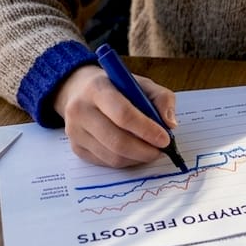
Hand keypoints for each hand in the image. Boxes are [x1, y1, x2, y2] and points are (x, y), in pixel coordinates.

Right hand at [52, 64, 178, 166]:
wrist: (79, 90)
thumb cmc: (115, 87)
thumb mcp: (140, 83)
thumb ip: (161, 98)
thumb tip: (170, 125)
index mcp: (97, 88)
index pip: (123, 114)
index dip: (146, 130)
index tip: (165, 139)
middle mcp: (80, 110)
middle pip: (117, 141)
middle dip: (145, 150)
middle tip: (161, 150)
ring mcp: (75, 131)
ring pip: (112, 156)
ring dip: (137, 158)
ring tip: (150, 151)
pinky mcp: (76, 147)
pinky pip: (105, 163)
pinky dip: (126, 161)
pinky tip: (134, 152)